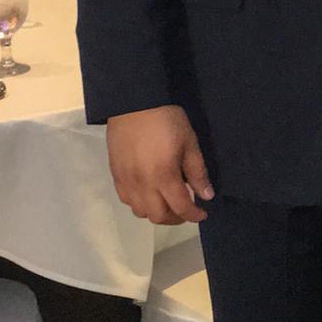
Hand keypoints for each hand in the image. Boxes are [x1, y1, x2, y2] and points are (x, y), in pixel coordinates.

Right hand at [107, 105, 213, 224]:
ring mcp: (126, 180)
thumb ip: (197, 172)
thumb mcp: (189, 142)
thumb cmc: (166, 119)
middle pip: (157, 216)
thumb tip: (206, 195)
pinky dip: (139, 203)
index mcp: (163, 175)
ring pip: (139, 211)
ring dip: (155, 212)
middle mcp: (142, 183)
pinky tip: (148, 193)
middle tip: (185, 210)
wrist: (134, 102)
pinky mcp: (115, 174)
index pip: (180, 207)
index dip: (193, 215)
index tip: (202, 213)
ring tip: (167, 202)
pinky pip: (126, 199)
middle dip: (175, 218)